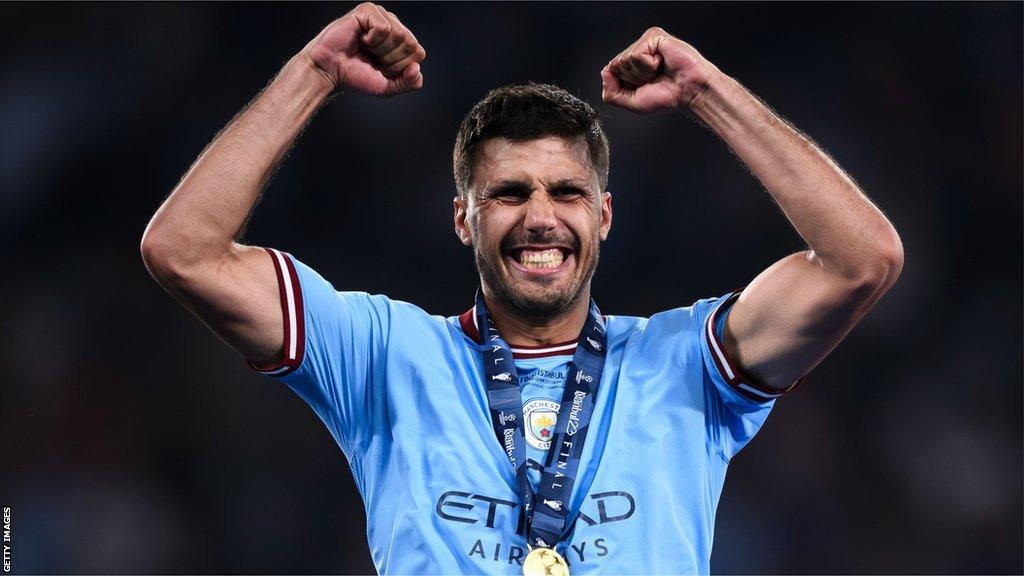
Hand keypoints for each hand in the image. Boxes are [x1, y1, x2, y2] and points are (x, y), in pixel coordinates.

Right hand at [304, 2, 425, 96]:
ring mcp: (382, 16)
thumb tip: (416, 69)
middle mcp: (394, 26)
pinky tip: (360, 39)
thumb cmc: (354, 76)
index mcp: (401, 43)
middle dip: (391, 59)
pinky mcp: (368, 10)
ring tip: (365, 48)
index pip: (418, 54)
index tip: (381, 68)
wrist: (329, 71)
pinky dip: (372, 40)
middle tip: (371, 58)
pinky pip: (384, 28)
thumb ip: (408, 83)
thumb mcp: (387, 87)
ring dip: (380, 49)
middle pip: (411, 44)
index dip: (400, 67)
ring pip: (400, 35)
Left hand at [601, 27, 719, 113]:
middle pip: (616, 65)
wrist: (689, 92)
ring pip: (625, 60)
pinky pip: (636, 55)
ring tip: (660, 71)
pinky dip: (649, 65)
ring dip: (643, 72)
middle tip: (654, 79)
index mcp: (632, 66)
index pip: (610, 71)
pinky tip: (662, 63)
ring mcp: (645, 42)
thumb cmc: (667, 97)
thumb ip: (611, 93)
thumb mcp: (631, 103)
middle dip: (633, 78)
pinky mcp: (654, 36)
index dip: (624, 84)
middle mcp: (637, 52)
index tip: (644, 86)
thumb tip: (604, 73)